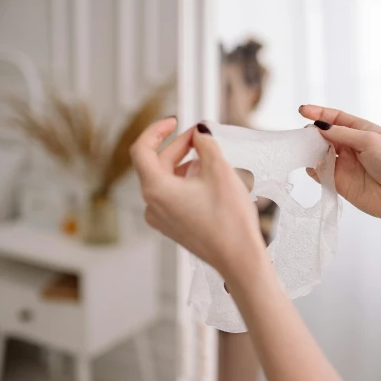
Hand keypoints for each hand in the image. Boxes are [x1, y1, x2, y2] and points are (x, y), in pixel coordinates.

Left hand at [130, 119, 265, 276]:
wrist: (239, 259)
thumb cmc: (229, 220)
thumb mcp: (219, 171)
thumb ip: (206, 144)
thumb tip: (200, 133)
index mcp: (156, 189)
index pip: (141, 149)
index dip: (156, 130)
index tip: (174, 121)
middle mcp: (152, 205)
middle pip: (156, 164)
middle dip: (178, 146)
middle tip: (201, 137)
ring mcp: (161, 219)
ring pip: (165, 181)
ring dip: (184, 164)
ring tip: (208, 157)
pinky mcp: (173, 227)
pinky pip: (172, 197)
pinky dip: (186, 182)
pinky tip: (207, 178)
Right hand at [300, 105, 380, 223]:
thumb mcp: (370, 140)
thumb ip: (342, 134)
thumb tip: (320, 127)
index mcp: (361, 131)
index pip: (336, 118)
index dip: (319, 113)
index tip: (302, 110)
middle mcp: (351, 147)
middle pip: (324, 135)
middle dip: (313, 133)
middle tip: (306, 135)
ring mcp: (344, 165)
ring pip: (319, 153)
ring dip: (311, 150)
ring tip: (307, 149)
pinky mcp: (339, 182)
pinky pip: (320, 172)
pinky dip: (313, 168)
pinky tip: (313, 165)